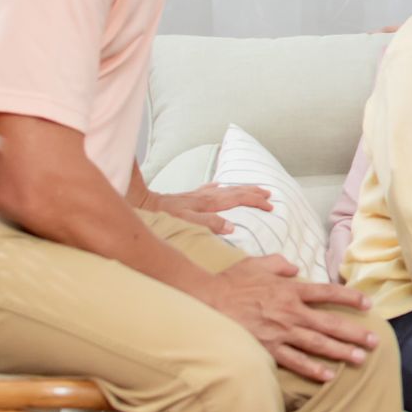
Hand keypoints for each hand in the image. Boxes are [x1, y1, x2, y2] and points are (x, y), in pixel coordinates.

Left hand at [156, 183, 272, 234]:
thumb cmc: (163, 217)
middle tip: (269, 194)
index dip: (256, 201)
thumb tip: (231, 226)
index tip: (270, 205)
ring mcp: (196, 195)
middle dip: (253, 191)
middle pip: (235, 190)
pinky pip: (207, 189)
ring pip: (224, 189)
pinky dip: (217, 187)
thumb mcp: (186, 223)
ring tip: (252, 188)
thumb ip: (209, 224)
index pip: (238, 199)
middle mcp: (205, 196)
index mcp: (208, 203)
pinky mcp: (187, 197)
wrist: (141, 205)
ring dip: (240, 188)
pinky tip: (218, 184)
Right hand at [197, 255, 377, 382]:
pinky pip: (294, 361)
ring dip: (342, 352)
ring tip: (362, 359)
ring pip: (318, 344)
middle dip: (355, 332)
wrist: (205, 301)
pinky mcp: (268, 349)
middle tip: (375, 341)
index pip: (327, 293)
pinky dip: (312, 369)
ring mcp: (280, 332)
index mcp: (289, 290)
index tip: (368, 303)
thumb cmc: (230, 282)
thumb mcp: (256, 263)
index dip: (350, 297)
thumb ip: (279, 263)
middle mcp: (290, 312)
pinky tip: (329, 376)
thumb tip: (294, 266)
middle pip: (330, 323)